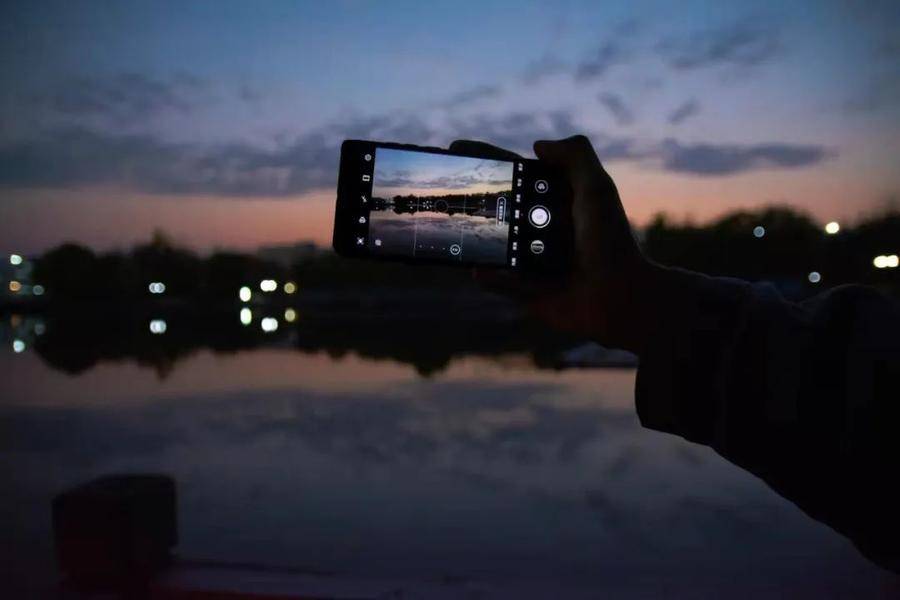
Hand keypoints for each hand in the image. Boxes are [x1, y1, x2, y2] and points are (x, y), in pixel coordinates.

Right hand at [450, 135, 660, 353]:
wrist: (621, 297)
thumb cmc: (611, 242)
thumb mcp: (597, 188)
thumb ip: (574, 156)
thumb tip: (537, 146)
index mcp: (556, 201)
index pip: (514, 174)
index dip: (486, 160)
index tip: (456, 150)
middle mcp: (542, 229)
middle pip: (498, 209)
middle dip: (471, 199)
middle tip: (440, 191)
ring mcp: (533, 262)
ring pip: (495, 247)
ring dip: (474, 238)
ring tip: (449, 227)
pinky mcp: (530, 293)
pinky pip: (501, 284)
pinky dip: (489, 277)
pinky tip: (476, 268)